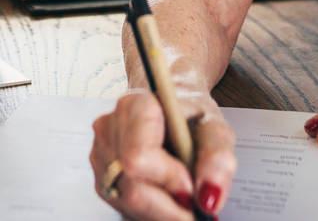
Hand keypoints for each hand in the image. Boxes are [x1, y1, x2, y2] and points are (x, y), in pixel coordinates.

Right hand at [90, 88, 235, 219]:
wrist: (174, 108)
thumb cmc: (191, 114)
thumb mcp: (214, 127)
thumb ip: (217, 156)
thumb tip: (209, 196)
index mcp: (134, 106)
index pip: (138, 156)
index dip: (167, 179)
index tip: (191, 189)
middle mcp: (109, 131)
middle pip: (131, 188)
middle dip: (167, 207)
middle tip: (194, 208)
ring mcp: (100, 157)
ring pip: (125, 203)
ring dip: (159, 210)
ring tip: (184, 198)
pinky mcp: (101, 179)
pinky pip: (123, 208)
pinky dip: (149, 210)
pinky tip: (167, 197)